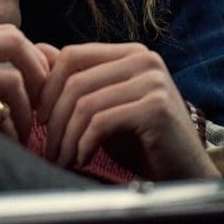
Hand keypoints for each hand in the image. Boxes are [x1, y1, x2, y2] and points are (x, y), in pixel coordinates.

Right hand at [0, 24, 47, 141]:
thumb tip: (42, 59)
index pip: (7, 33)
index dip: (34, 57)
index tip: (41, 86)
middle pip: (13, 42)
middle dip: (37, 74)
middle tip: (41, 105)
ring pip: (10, 81)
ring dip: (24, 113)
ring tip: (20, 134)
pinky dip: (5, 130)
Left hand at [37, 43, 218, 179]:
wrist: (185, 174)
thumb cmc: (142, 142)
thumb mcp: (104, 107)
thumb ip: (77, 79)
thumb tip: (37, 50)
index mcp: (130, 53)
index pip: (72, 55)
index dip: (48, 86)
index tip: (40, 117)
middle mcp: (144, 59)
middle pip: (75, 80)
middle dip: (54, 118)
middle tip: (49, 147)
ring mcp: (153, 81)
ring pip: (85, 103)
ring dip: (67, 137)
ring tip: (63, 158)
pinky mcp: (156, 107)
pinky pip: (101, 122)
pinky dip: (84, 144)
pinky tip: (82, 160)